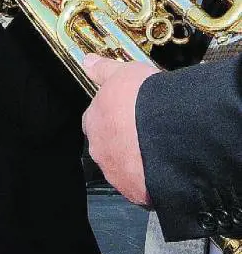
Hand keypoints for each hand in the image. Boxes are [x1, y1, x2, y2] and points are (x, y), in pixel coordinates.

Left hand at [81, 55, 155, 204]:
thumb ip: (103, 70)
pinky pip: (139, 187)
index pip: (94, 120)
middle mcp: (98, 149)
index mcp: (93, 120)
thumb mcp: (123, 73)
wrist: (168, 131)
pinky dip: (148, 181)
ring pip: (121, 168)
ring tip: (157, 152)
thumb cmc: (143, 98)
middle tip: (143, 133)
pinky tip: (162, 171)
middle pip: (105, 146)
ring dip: (134, 162)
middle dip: (120, 142)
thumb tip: (86, 61)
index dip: (110, 117)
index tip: (125, 115)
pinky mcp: (134, 192)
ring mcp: (115, 173)